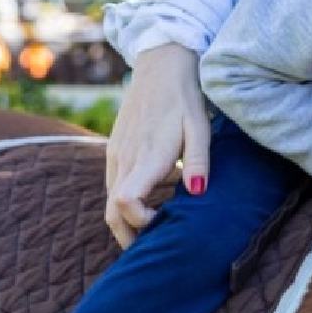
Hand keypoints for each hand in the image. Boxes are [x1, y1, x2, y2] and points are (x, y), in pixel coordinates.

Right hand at [105, 43, 209, 247]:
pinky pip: (116, 183)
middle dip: (129, 234)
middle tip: (154, 245)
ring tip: (161, 219)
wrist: (161, 67)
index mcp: (146, 156)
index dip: (139, 221)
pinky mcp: (116, 149)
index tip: (163, 221)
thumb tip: (198, 192)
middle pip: (112, 212)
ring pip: (111, 200)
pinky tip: (157, 193)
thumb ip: (198, 161)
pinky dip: (128, 199)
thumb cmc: (186, 99)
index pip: (125, 202)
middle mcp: (125, 158)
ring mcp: (117, 154)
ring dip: (130, 216)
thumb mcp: (200, 128)